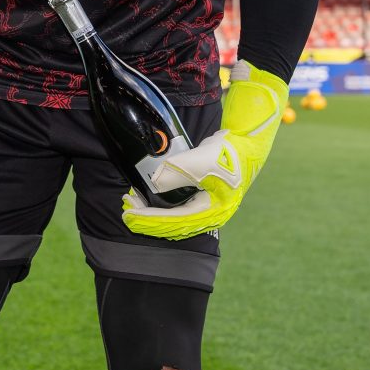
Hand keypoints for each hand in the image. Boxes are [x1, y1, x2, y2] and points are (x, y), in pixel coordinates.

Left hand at [121, 60, 289, 239]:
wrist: (245, 144)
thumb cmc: (227, 152)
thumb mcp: (200, 160)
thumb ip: (177, 173)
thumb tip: (154, 186)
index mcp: (213, 212)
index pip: (174, 221)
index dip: (148, 218)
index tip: (129, 213)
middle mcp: (209, 216)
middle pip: (171, 225)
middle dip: (146, 218)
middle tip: (125, 207)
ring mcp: (205, 209)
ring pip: (172, 220)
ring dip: (150, 214)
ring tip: (131, 203)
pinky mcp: (200, 201)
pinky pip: (176, 211)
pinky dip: (159, 208)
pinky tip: (146, 200)